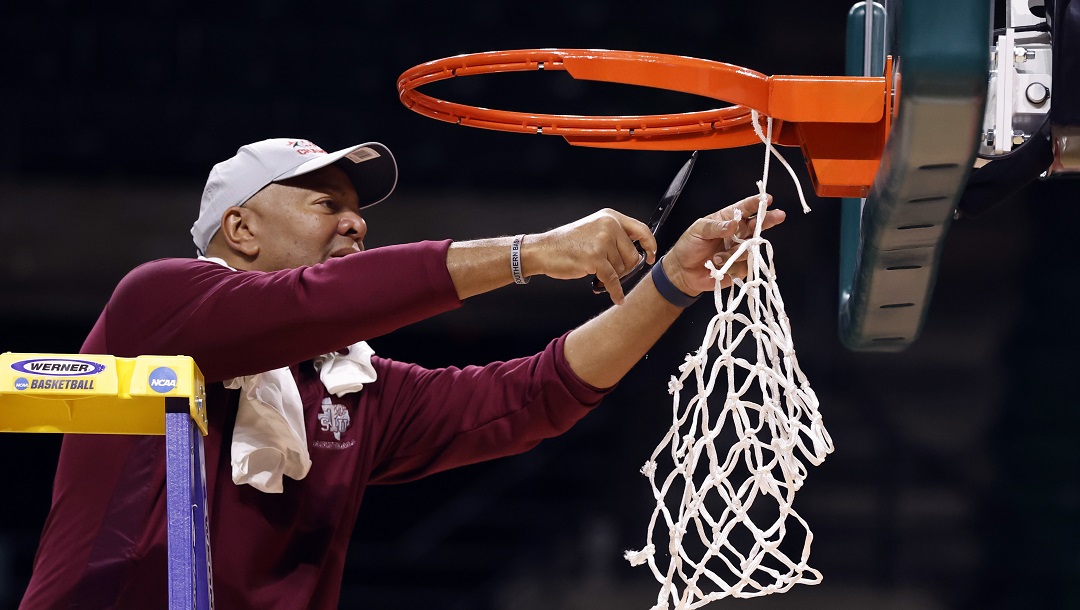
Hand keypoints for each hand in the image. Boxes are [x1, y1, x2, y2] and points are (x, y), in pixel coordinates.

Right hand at [522, 208, 655, 304]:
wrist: (543, 250)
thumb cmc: (567, 243)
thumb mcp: (594, 229)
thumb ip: (615, 235)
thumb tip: (639, 252)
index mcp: (610, 217)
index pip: (641, 230)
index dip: (650, 245)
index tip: (651, 256)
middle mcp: (609, 226)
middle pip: (633, 255)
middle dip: (624, 268)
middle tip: (609, 270)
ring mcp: (602, 242)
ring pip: (623, 269)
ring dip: (613, 276)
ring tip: (597, 273)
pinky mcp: (595, 259)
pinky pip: (613, 280)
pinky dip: (616, 292)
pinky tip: (617, 298)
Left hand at [663, 194, 785, 294]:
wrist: (683, 272)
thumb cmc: (688, 247)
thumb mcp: (697, 230)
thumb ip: (715, 226)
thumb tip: (733, 224)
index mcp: (726, 220)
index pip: (743, 209)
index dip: (755, 203)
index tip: (765, 199)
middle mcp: (736, 234)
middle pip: (757, 225)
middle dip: (768, 220)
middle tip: (778, 215)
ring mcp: (738, 250)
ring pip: (750, 248)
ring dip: (735, 253)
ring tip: (716, 257)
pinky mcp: (739, 267)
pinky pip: (744, 266)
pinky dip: (731, 267)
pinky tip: (719, 267)